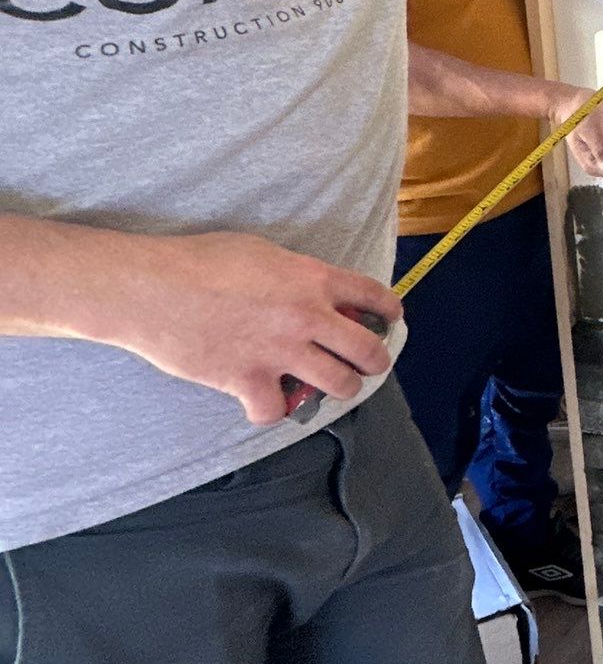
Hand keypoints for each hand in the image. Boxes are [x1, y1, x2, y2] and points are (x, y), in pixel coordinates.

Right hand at [93, 232, 399, 424]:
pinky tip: (264, 400)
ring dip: (336, 387)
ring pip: (339, 385)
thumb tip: (313, 291)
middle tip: (365, 363)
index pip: (374, 296)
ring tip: (325, 384)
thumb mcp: (261, 252)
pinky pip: (277, 412)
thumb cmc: (198, 261)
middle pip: (368, 351)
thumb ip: (296, 275)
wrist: (150, 288)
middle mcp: (307, 317)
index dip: (389, 310)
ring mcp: (280, 352)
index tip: (391, 319)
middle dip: (374, 361)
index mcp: (313, 279)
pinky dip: (271, 409)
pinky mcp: (248, 380)